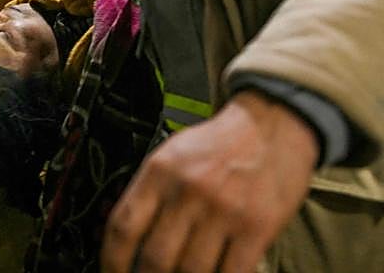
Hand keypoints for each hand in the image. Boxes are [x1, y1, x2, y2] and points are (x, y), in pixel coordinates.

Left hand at [101, 91, 317, 272]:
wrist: (271, 125)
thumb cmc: (217, 146)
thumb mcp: (172, 156)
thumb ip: (150, 194)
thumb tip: (127, 241)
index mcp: (160, 171)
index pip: (123, 227)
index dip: (112, 261)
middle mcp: (188, 191)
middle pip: (156, 258)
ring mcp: (224, 210)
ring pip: (192, 271)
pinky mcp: (257, 227)